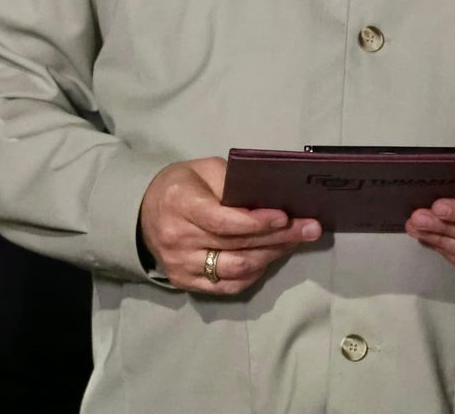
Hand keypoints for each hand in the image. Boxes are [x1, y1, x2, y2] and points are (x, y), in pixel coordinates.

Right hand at [138, 157, 320, 295]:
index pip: (222, 221)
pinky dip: (256, 271)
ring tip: (294, 241)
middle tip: (310, 229)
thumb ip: (234, 183)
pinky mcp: (186, 283)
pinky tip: (271, 256)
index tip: (286, 217)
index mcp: (179, 204)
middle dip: (278, 238)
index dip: (257, 222)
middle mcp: (177, 239)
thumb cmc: (181, 186)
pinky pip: (230, 285)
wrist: (144, 213)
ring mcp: (181, 265)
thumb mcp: (204, 170)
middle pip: (237, 246)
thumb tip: (274, 199)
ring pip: (237, 269)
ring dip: (272, 256)